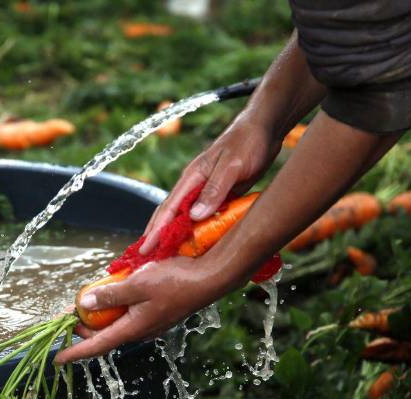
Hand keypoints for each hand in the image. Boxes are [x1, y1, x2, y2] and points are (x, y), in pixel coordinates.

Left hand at [55, 256, 227, 363]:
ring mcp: (151, 323)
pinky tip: (116, 293)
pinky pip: (131, 316)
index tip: (58, 359)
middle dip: (86, 329)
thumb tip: (85, 303)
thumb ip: (111, 294)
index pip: (97, 345)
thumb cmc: (176, 281)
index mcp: (134, 328)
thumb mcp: (138, 284)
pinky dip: (117, 310)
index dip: (76, 352)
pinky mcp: (158, 314)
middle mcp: (141, 331)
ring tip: (89, 303)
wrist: (210, 279)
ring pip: (119, 325)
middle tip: (71, 316)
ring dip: (102, 318)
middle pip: (106, 336)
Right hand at [140, 112, 281, 254]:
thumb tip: (194, 217)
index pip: (168, 208)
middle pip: (169, 213)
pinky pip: (203, 216)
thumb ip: (214, 190)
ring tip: (164, 254)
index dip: (156, 230)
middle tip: (145, 256)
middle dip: (156, 234)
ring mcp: (206, 190)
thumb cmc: (247, 143)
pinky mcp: (219, 194)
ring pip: (185, 216)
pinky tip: (194, 242)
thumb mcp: (232, 167)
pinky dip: (194, 230)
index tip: (146, 248)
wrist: (264, 129)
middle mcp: (194, 185)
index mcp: (192, 178)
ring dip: (173, 234)